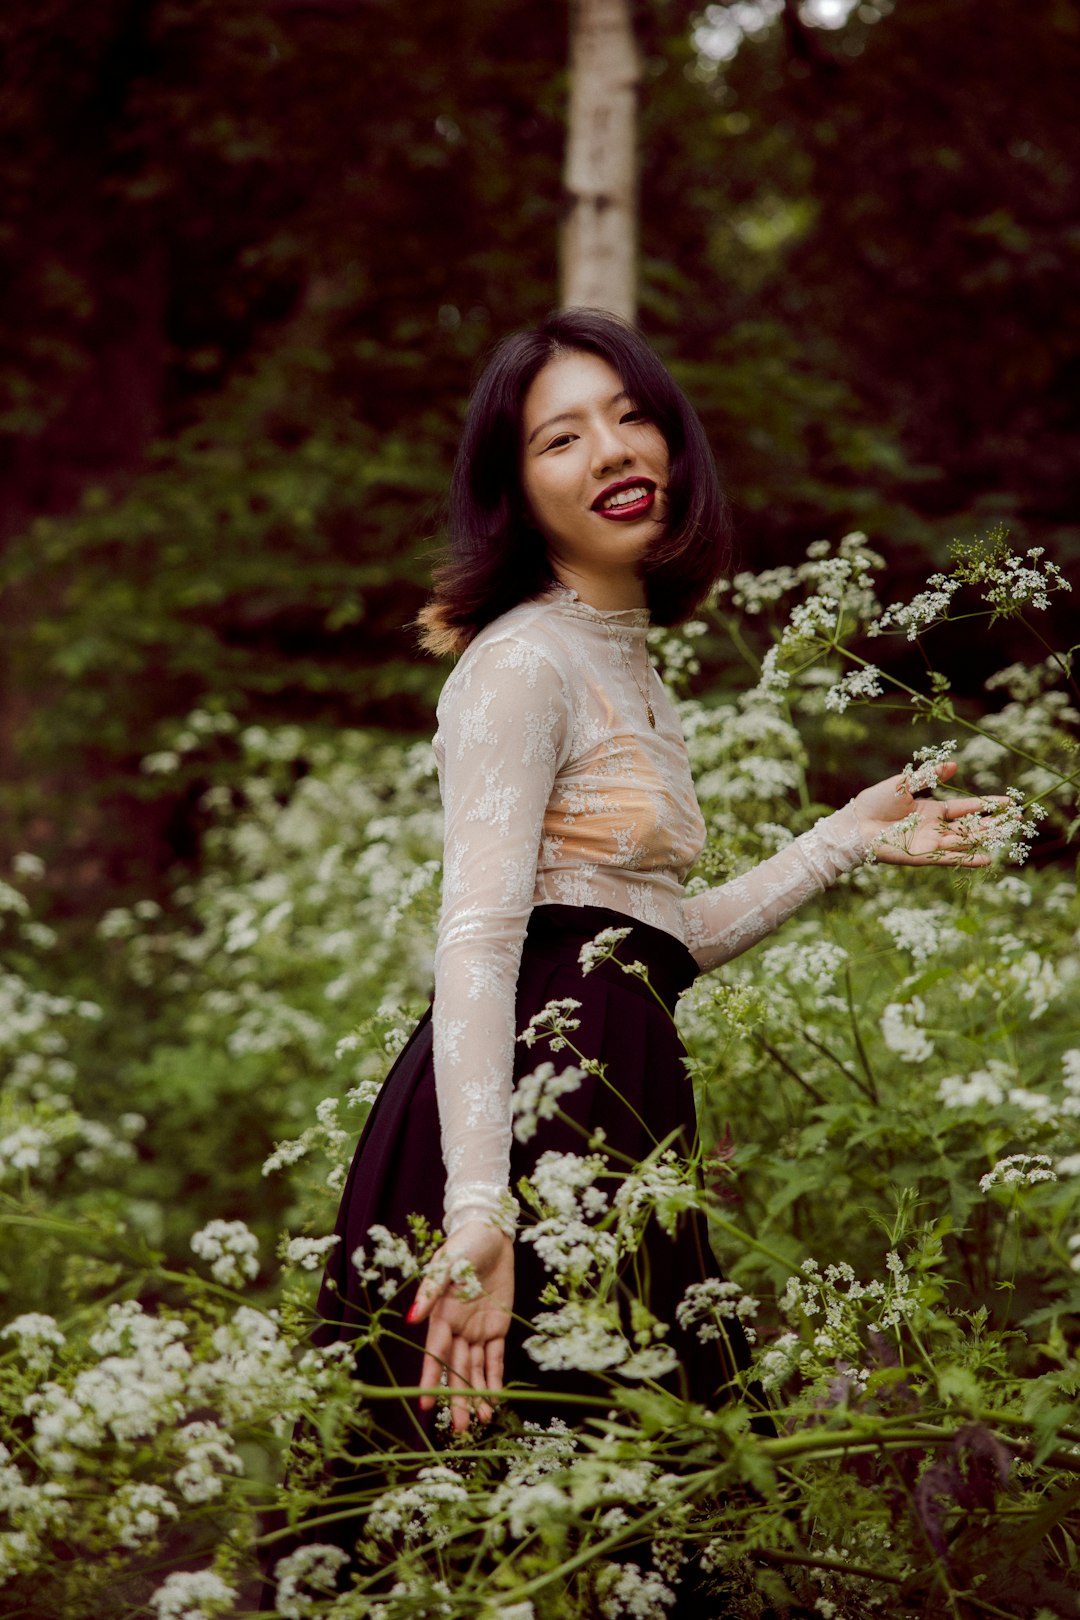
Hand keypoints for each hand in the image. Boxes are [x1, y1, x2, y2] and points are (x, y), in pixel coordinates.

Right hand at [407, 1221, 513, 1432]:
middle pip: (456, 1368)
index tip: (427, 1404)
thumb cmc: (463, 1246)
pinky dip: (494, 1377)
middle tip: (460, 1428)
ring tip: (481, 1420)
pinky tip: (494, 1399)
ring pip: (475, 1369)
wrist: (491, 1234)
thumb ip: (431, 1292)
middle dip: (457, 1397)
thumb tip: (413, 1319)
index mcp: (441, 1314)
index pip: (436, 1353)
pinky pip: (495, 1357)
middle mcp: (456, 1327)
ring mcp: (477, 1329)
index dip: (432, 1378)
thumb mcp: (446, 1265)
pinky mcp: (497, 1326)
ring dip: (477, 1394)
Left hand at [852, 760, 1006, 866]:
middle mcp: (935, 828)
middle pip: (971, 826)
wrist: (853, 824)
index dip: (987, 805)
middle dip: (994, 823)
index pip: (966, 808)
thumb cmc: (874, 803)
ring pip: (965, 841)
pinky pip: (950, 858)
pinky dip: (968, 859)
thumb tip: (954, 765)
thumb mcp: (904, 784)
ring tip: (1009, 833)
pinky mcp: (923, 856)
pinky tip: (987, 858)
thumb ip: (929, 776)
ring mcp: (930, 843)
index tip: (1008, 802)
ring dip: (986, 838)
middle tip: (1018, 819)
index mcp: (932, 810)